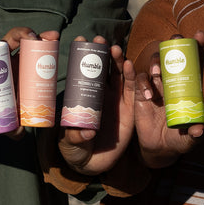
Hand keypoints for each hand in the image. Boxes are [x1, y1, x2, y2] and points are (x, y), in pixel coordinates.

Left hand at [57, 36, 135, 174]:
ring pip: (118, 74)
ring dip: (117, 60)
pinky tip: (129, 66)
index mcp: (83, 95)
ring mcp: (115, 99)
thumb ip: (75, 137)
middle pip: (103, 66)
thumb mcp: (71, 144)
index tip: (80, 40)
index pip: (82, 69)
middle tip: (100, 40)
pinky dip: (132, 77)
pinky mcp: (130, 109)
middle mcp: (100, 93)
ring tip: (114, 49)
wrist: (93, 164)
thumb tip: (86, 132)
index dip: (82, 53)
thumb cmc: (75, 149)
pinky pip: (132, 90)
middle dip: (102, 51)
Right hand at [132, 31, 203, 167]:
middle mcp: (173, 81)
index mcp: (189, 86)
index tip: (200, 35)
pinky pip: (140, 80)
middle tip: (176, 40)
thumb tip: (199, 130)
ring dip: (157, 63)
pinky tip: (149, 96)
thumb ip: (195, 133)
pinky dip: (144, 84)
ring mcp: (157, 85)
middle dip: (174, 44)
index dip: (198, 46)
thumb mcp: (190, 138)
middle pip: (173, 55)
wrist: (161, 148)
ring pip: (156, 63)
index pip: (195, 61)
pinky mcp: (141, 93)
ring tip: (158, 74)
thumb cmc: (181, 138)